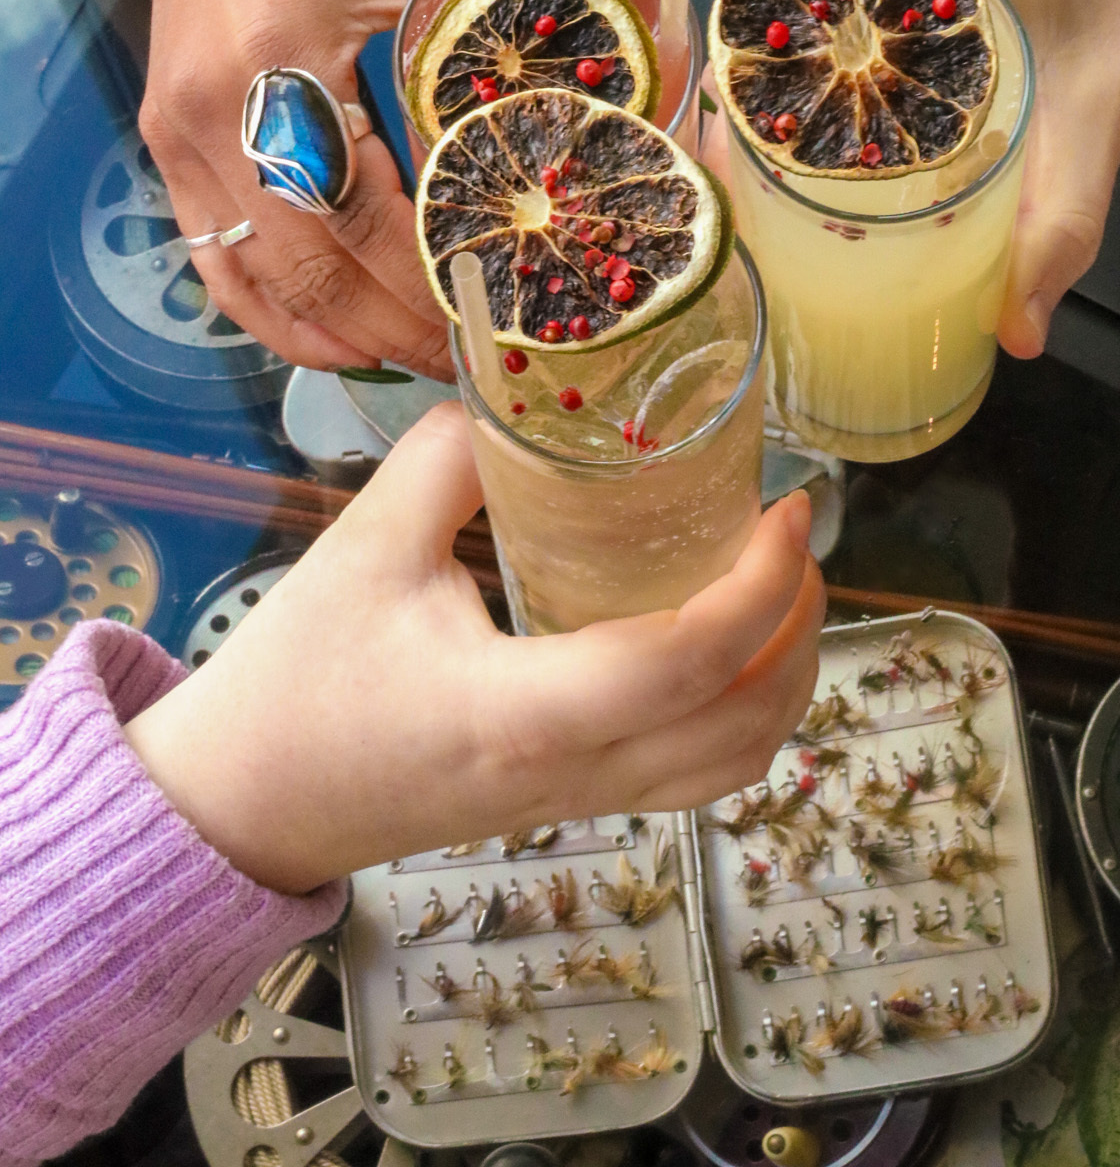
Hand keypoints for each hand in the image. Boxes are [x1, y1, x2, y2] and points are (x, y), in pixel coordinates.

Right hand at [126, 404, 824, 894]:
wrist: (241, 803)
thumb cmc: (297, 677)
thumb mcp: (364, 544)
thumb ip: (450, 459)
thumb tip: (524, 392)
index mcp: (524, 712)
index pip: (687, 664)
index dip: (762, 587)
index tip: (790, 509)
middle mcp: (570, 774)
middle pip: (743, 730)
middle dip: (800, 631)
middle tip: (798, 538)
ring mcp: (574, 804)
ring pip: (731, 769)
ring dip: (783, 683)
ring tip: (781, 590)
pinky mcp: (565, 806)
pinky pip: (690, 778)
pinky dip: (740, 716)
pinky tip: (722, 648)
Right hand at [138, 0, 492, 376]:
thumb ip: (504, 33)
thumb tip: (593, 124)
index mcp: (274, 63)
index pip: (359, 218)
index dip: (429, 282)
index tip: (498, 314)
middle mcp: (207, 116)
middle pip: (305, 271)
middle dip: (393, 329)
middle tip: (473, 356)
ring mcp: (174, 137)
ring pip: (251, 283)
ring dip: (334, 335)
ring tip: (417, 357)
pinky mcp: (166, 143)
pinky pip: (215, 258)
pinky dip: (276, 308)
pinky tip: (339, 329)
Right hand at [707, 0, 1119, 355]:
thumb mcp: (1101, 106)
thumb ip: (1062, 219)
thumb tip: (1020, 334)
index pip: (757, 35)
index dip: (734, 127)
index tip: (738, 208)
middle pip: (764, 44)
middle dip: (757, 138)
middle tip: (768, 237)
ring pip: (795, 39)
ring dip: (790, 117)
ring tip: (791, 215)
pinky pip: (835, 28)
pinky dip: (832, 91)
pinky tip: (844, 162)